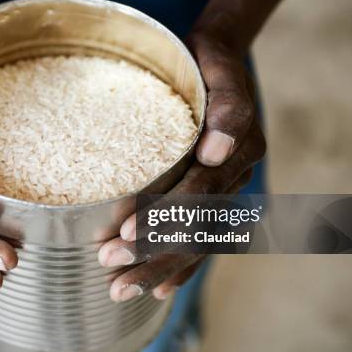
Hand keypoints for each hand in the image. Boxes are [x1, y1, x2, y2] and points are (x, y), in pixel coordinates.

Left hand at [98, 32, 265, 301]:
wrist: (217, 62)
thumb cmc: (209, 65)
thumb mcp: (219, 73)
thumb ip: (227, 107)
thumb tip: (216, 149)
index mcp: (238, 151)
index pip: (197, 194)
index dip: (163, 218)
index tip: (124, 236)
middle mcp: (234, 176)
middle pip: (196, 227)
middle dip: (153, 256)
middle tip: (113, 276)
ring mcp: (225, 190)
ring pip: (196, 240)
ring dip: (159, 268)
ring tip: (121, 289)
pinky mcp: (212, 196)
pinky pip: (200, 238)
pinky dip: (180, 266)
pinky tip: (157, 290)